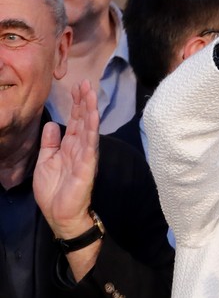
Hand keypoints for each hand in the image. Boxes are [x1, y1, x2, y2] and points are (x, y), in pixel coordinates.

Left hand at [33, 79, 99, 238]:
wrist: (60, 214)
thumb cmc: (54, 191)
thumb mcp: (46, 162)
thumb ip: (50, 143)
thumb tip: (53, 124)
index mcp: (70, 146)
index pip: (75, 121)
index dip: (76, 104)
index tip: (76, 87)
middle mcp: (80, 147)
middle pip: (83, 120)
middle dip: (85, 101)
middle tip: (86, 82)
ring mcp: (85, 155)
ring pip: (89, 128)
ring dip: (90, 110)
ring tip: (91, 93)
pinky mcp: (87, 164)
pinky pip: (90, 143)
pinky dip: (92, 128)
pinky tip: (93, 115)